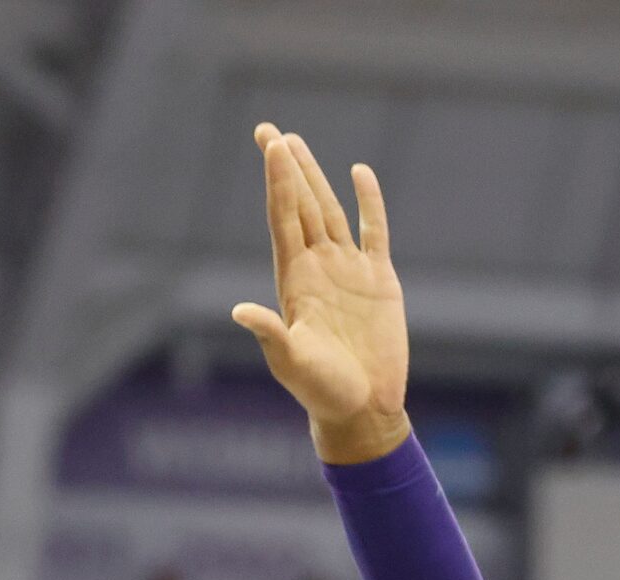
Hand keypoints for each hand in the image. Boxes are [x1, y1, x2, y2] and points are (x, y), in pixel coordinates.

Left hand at [231, 124, 411, 464]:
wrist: (362, 409)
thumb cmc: (322, 392)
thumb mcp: (292, 363)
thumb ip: (271, 335)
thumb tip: (240, 312)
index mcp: (294, 281)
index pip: (283, 219)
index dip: (277, 181)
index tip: (271, 146)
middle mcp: (318, 268)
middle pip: (299, 206)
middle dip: (285, 168)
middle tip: (269, 131)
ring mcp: (348, 271)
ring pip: (329, 211)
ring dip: (314, 178)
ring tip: (296, 143)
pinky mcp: (379, 281)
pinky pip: (374, 232)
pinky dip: (369, 202)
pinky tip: (360, 174)